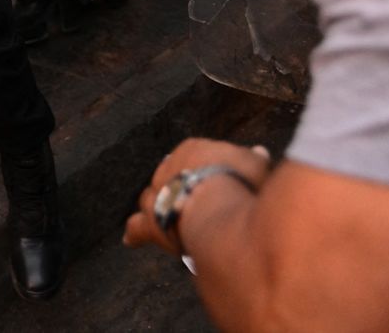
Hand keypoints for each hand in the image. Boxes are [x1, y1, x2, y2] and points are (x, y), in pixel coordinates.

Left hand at [124, 137, 274, 255]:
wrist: (214, 201)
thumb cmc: (238, 179)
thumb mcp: (254, 164)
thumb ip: (253, 159)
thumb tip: (258, 152)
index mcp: (192, 149)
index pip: (197, 158)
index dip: (208, 171)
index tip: (218, 180)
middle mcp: (168, 167)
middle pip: (173, 176)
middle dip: (182, 186)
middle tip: (194, 199)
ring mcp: (157, 194)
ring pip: (154, 197)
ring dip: (161, 205)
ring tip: (168, 212)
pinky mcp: (152, 221)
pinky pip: (139, 227)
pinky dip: (136, 232)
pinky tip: (129, 239)